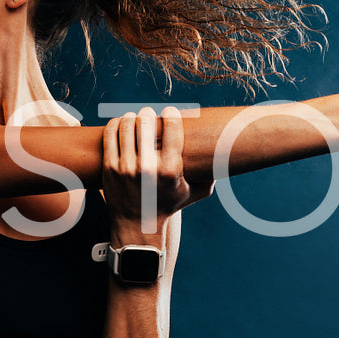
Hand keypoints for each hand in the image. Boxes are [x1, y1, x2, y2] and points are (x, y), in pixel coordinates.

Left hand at [102, 106, 213, 239]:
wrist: (138, 224)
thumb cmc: (168, 204)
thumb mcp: (194, 192)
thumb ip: (211, 174)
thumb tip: (228, 152)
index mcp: (171, 169)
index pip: (172, 127)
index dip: (171, 114)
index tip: (170, 112)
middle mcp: (147, 168)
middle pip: (146, 122)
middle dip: (149, 114)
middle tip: (150, 115)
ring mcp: (126, 168)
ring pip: (127, 125)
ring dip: (132, 118)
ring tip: (135, 119)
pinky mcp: (110, 168)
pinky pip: (110, 135)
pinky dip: (116, 125)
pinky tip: (121, 125)